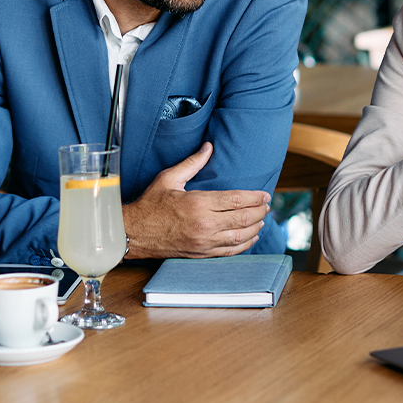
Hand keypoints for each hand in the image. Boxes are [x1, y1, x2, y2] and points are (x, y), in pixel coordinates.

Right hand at [123, 142, 270, 258]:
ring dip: (255, 228)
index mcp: (198, 203)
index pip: (236, 200)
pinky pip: (229, 251)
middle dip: (260, 211)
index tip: (264, 195)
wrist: (134, 232)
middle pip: (243, 218)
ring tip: (262, 219)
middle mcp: (204, 225)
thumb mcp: (169, 178)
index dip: (255, 197)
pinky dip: (244, 245)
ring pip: (240, 237)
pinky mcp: (201, 254)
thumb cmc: (150, 204)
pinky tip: (251, 237)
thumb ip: (192, 163)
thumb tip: (209, 147)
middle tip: (267, 205)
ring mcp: (203, 242)